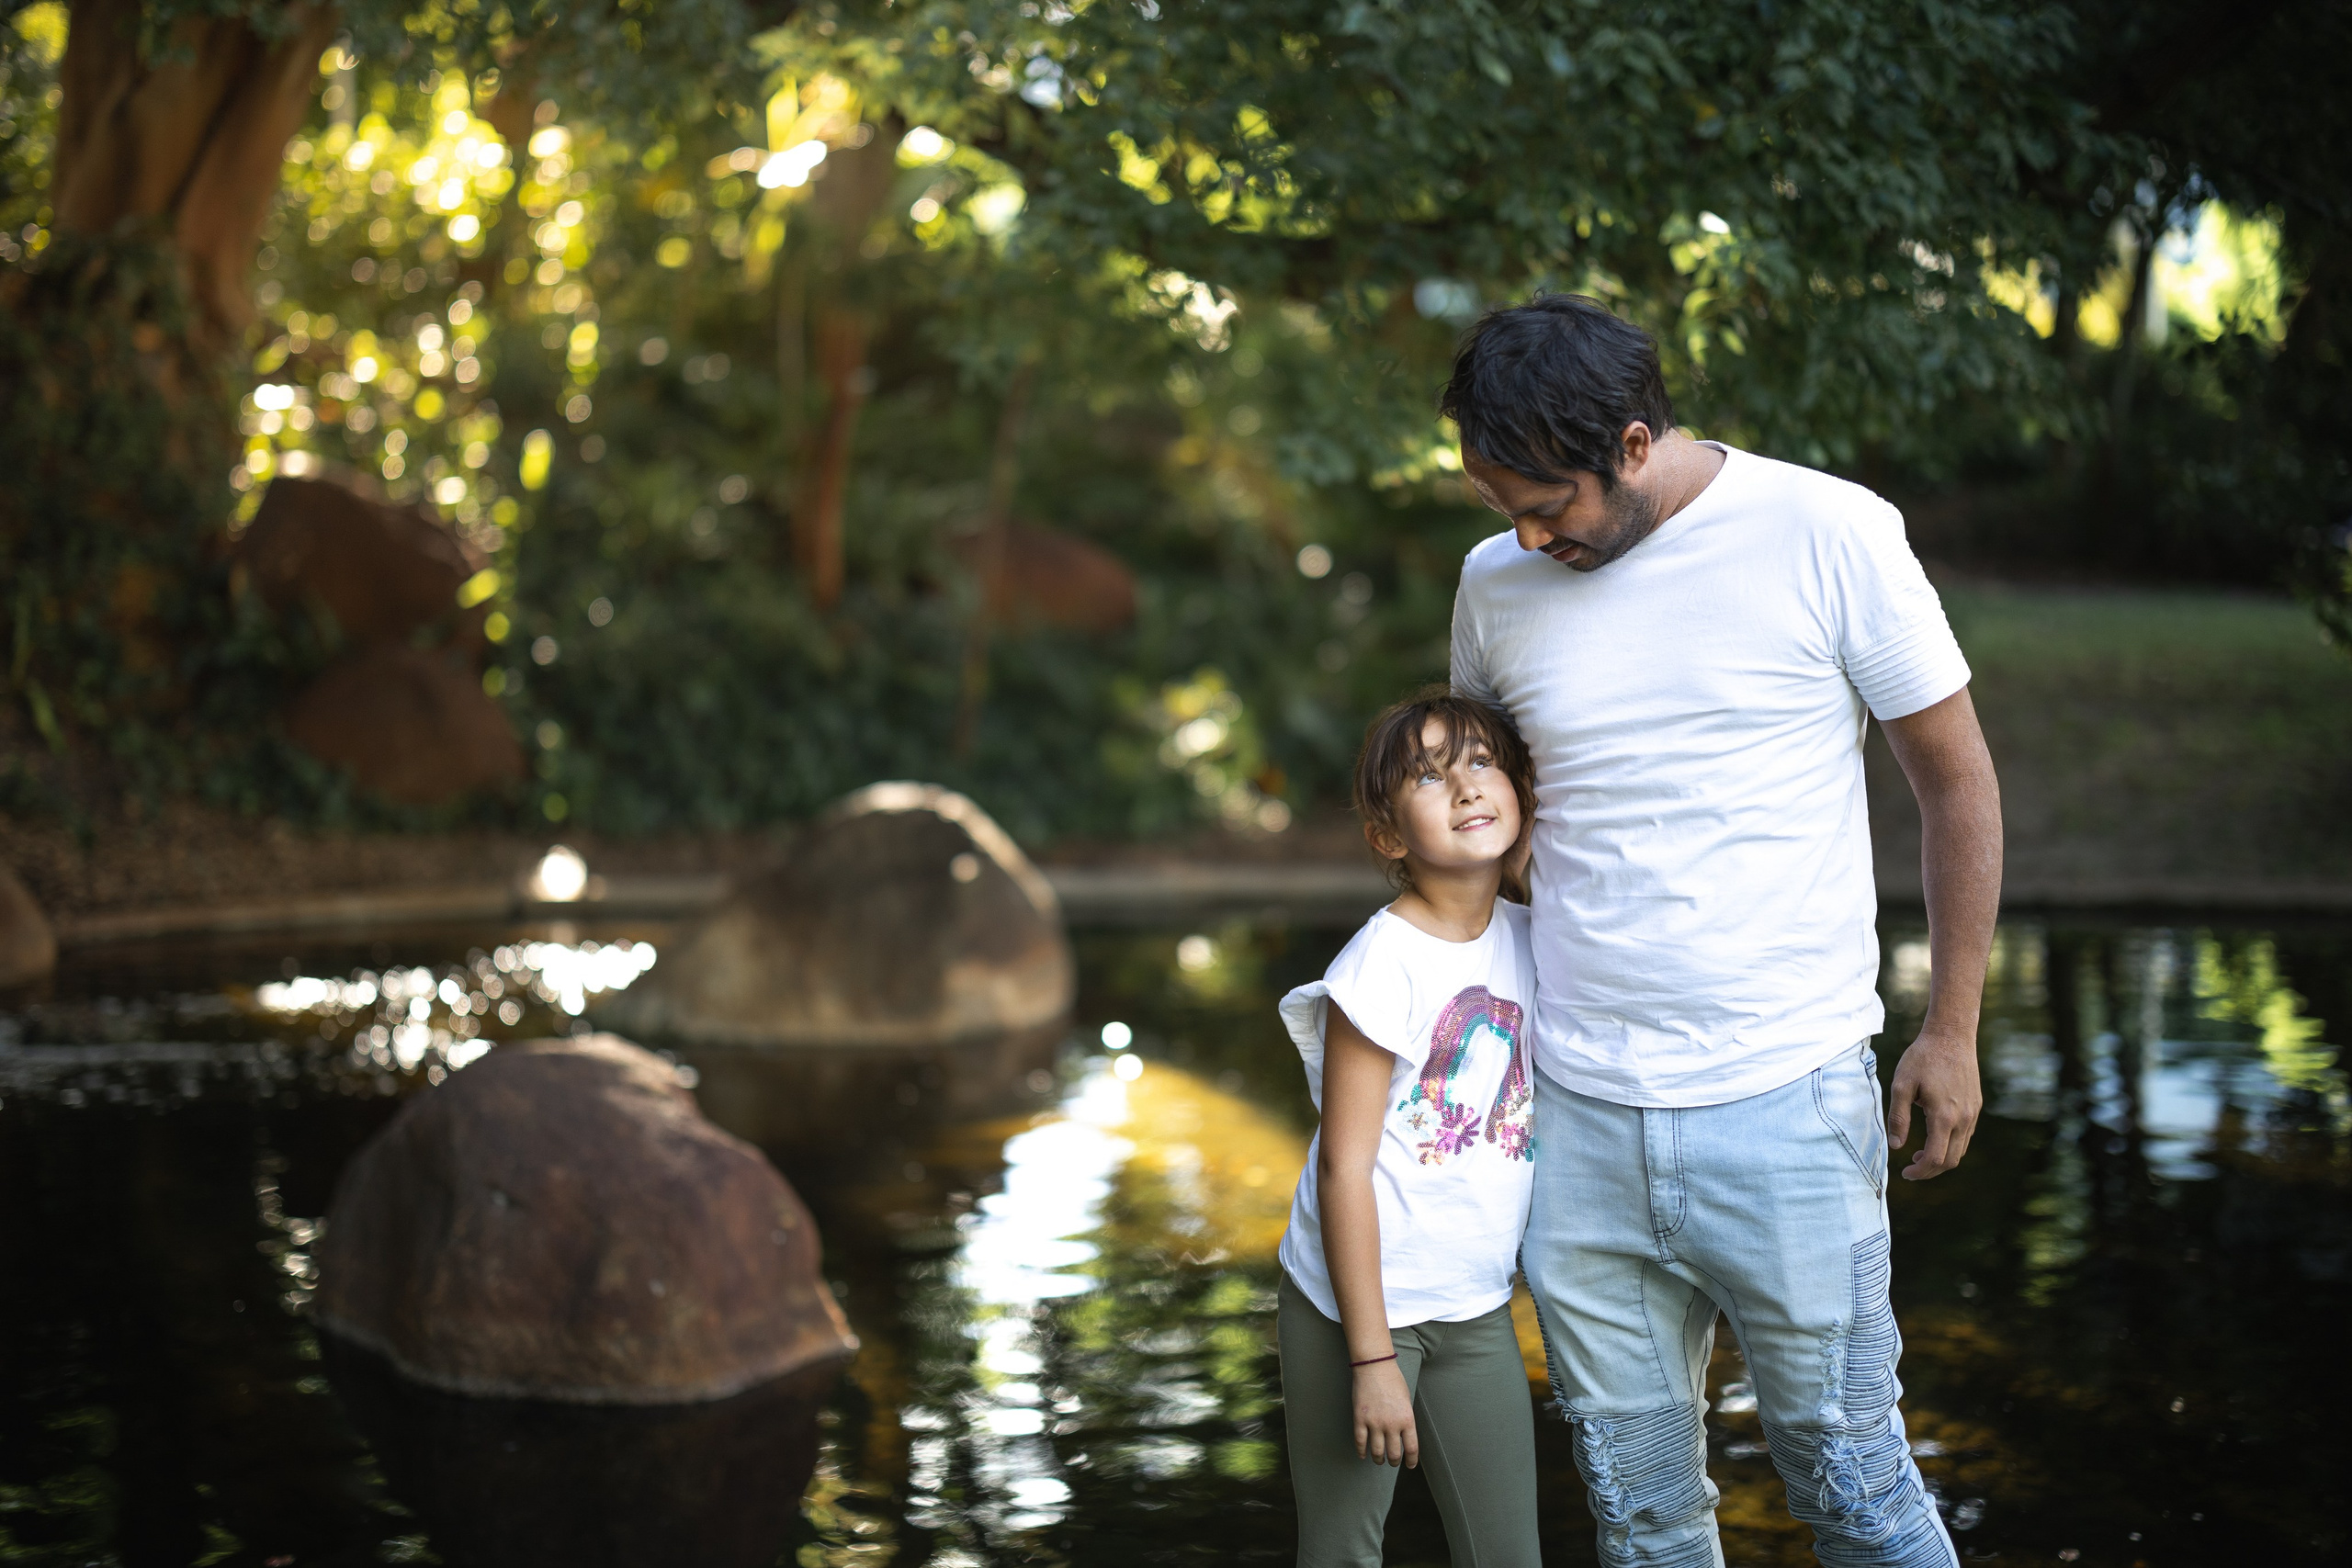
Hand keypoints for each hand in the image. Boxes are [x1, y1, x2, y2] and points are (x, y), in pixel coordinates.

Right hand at [1353, 1360, 1417, 1466]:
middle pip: (1393, 1453)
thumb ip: (1405, 1420)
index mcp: (1407, 1419)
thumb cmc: (1393, 1381)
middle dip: (1393, 1461)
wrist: (1375, 1366)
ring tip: (1378, 1460)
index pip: (1411, 1448)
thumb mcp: (1407, 1401)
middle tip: (1392, 1462)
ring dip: (1378, 1459)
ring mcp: (1374, 1422)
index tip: (1409, 1465)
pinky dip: (1361, 1451)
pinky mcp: (1360, 1419)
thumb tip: (1402, 1435)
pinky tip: (1363, 1455)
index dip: (1410, 1460)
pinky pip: (1360, 1441)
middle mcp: (1392, 1424)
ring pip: (1377, 1451)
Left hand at [1888, 1029, 1982, 1180]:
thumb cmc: (1922, 1058)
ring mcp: (1973, 1114)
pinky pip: (1966, 1136)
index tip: (1905, 1173)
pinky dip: (1951, 1145)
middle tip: (1910, 1168)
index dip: (1920, 1172)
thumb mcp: (1901, 1085)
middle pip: (1951, 1161)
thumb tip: (1896, 1146)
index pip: (1936, 1158)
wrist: (1951, 1036)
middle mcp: (1963, 1119)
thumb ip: (1898, 1117)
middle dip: (1930, 1170)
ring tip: (1919, 1154)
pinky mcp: (1976, 1107)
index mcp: (1944, 1116)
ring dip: (1941, 1158)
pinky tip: (1935, 1137)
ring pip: (1961, 1150)